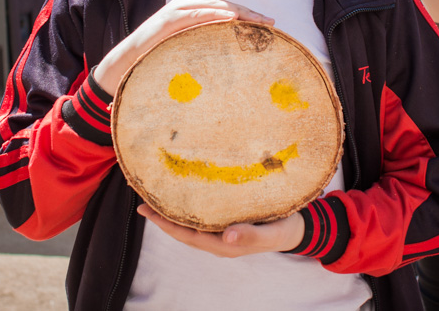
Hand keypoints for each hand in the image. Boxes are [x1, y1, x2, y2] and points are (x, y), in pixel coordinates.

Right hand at [93, 0, 273, 97]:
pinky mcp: (165, 20)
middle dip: (247, 12)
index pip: (225, 8)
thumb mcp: (188, 52)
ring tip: (256, 21)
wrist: (124, 67)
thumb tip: (236, 64)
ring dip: (235, 11)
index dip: (247, 14)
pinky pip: (193, 13)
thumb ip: (207, 47)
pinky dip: (212, 13)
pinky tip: (230, 18)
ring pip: (211, 5)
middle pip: (223, 4)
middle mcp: (185, 4)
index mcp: (192, 9)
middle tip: (270, 23)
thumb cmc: (158, 61)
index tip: (270, 25)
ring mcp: (175, 10)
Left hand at [136, 204, 304, 256]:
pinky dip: (186, 205)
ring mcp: (221, 231)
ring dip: (171, 211)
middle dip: (161, 217)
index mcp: (224, 244)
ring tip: (153, 195)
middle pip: (182, 230)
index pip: (187, 235)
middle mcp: (218, 239)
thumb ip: (251, 236)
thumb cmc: (285, 230)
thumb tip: (227, 237)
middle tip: (140, 199)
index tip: (146, 210)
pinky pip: (200, 215)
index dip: (165, 224)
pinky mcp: (227, 220)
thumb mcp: (271, 234)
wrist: (298, 228)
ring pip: (189, 223)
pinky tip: (179, 194)